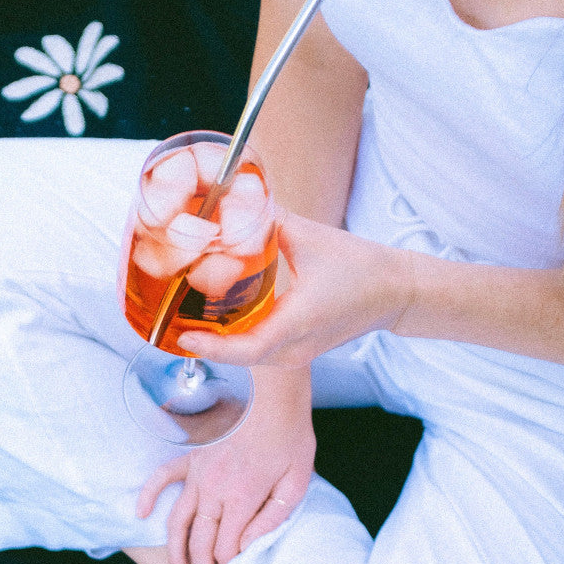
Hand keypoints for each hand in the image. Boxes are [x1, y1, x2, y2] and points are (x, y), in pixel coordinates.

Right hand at [135, 367, 315, 563]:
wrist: (273, 395)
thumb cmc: (290, 437)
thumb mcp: (296, 482)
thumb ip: (273, 517)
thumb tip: (248, 546)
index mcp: (242, 498)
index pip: (227, 548)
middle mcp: (214, 490)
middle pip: (202, 543)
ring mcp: (199, 474)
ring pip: (179, 522)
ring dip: (177, 552)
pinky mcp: (192, 457)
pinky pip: (163, 477)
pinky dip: (150, 495)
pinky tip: (142, 512)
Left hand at [177, 212, 415, 368]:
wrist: (394, 292)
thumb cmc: (360, 265)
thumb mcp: (310, 235)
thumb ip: (266, 221)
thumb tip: (228, 206)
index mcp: (299, 321)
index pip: (249, 348)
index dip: (214, 348)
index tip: (185, 338)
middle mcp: (295, 347)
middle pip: (240, 356)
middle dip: (204, 345)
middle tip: (169, 325)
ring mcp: (296, 355)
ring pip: (248, 357)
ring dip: (218, 344)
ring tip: (184, 324)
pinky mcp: (297, 353)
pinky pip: (259, 352)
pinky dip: (235, 341)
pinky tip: (215, 324)